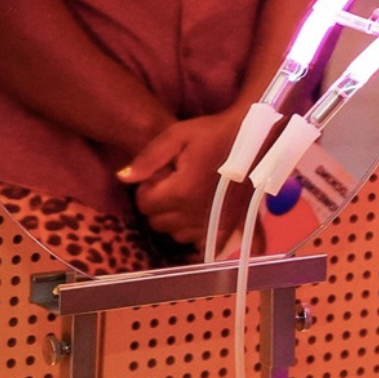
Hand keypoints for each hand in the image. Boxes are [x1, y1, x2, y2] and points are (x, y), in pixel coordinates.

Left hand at [119, 110, 249, 250]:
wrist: (255, 138)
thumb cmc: (213, 133)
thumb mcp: (177, 135)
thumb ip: (147, 158)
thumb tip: (123, 178)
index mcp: (179, 192)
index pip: (144, 204)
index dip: (148, 188)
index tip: (162, 175)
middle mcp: (193, 214)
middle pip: (157, 222)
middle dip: (159, 205)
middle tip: (175, 183)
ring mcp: (211, 224)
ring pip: (175, 234)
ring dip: (175, 219)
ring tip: (188, 196)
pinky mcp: (227, 228)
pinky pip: (199, 244)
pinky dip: (194, 235)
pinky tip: (198, 218)